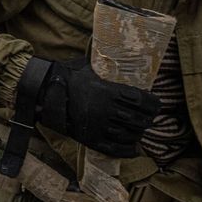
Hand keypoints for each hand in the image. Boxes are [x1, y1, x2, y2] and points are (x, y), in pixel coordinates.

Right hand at [33, 58, 160, 157]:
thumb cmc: (67, 75)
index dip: (152, 104)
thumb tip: (116, 50)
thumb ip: (104, 64)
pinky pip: (114, 148)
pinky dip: (127, 150)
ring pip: (127, 134)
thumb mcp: (88, 65)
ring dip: (138, 134)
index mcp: (107, 91)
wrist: (44, 92)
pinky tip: (133, 149)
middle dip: (147, 120)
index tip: (156, 105)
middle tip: (150, 118)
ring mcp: (98, 126)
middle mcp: (105, 110)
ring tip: (140, 131)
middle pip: (137, 119)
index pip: (140, 101)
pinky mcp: (90, 139)